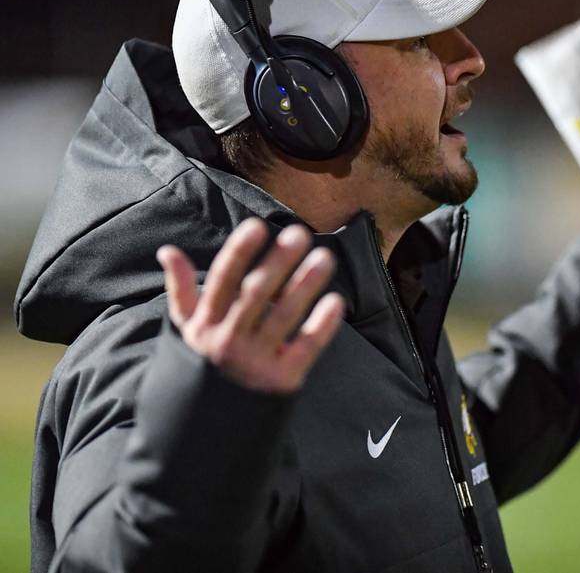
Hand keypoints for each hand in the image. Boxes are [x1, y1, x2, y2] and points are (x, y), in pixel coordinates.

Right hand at [156, 218, 344, 393]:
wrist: (209, 428)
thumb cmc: (203, 364)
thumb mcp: (187, 329)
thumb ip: (181, 289)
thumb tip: (167, 250)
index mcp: (205, 325)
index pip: (222, 282)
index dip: (238, 253)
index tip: (257, 227)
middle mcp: (228, 342)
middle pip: (256, 294)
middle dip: (278, 262)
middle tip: (299, 233)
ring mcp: (256, 362)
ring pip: (285, 317)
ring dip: (306, 285)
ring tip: (324, 257)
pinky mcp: (281, 380)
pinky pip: (306, 348)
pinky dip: (323, 325)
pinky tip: (336, 301)